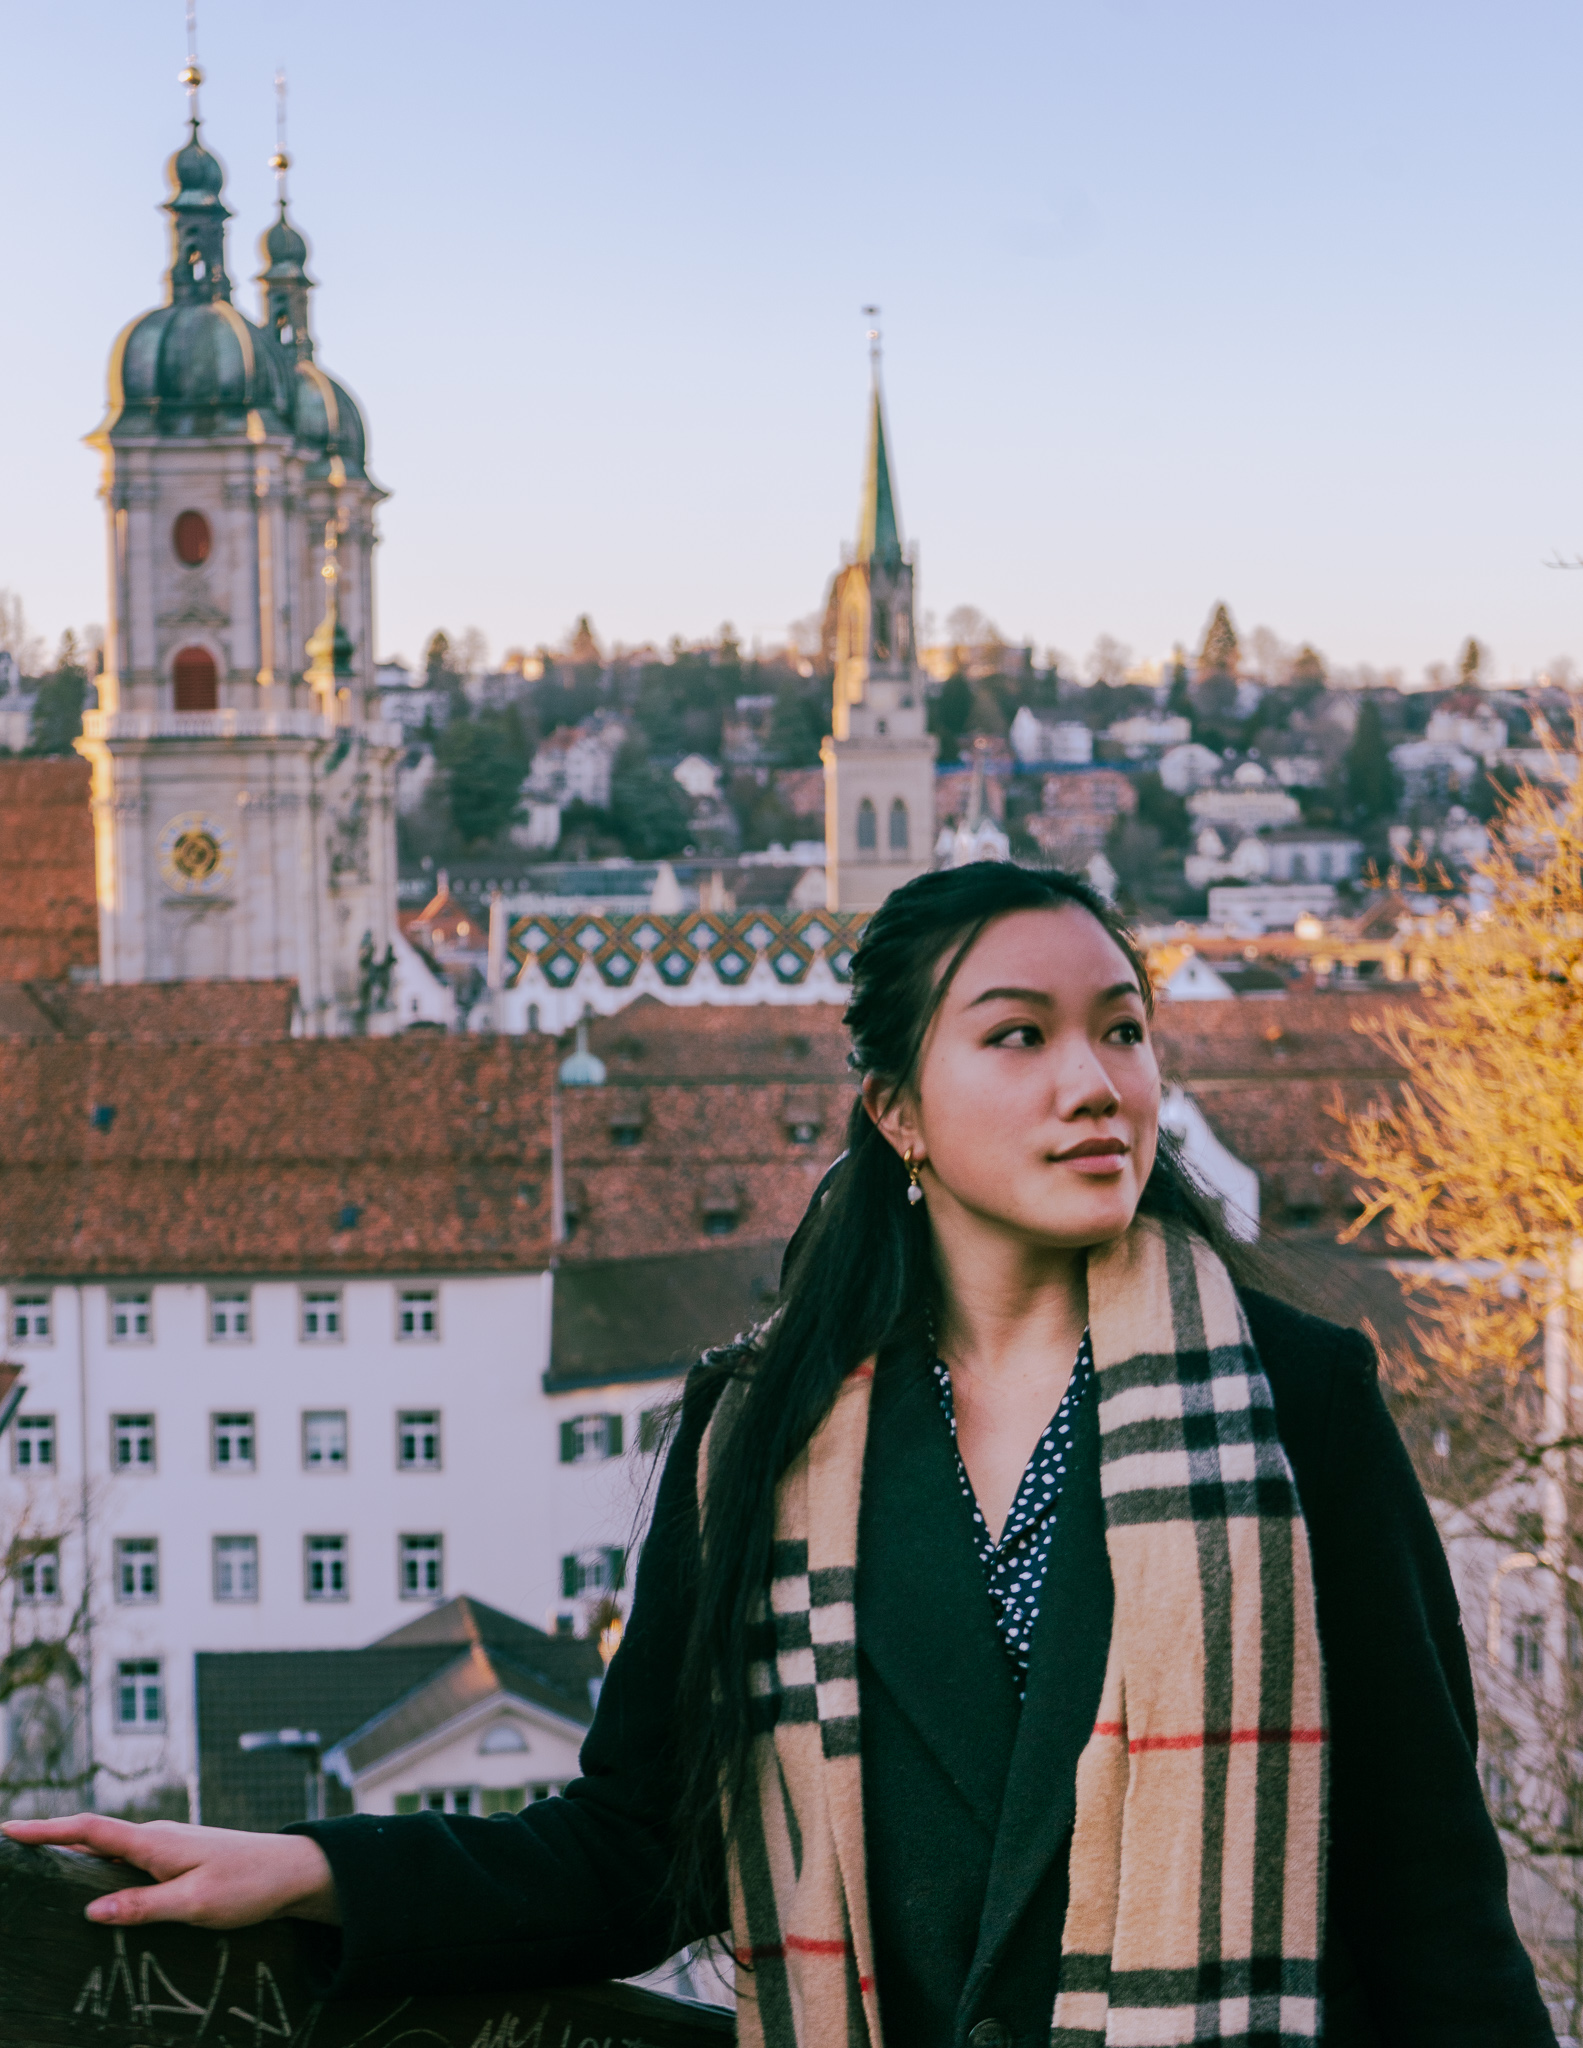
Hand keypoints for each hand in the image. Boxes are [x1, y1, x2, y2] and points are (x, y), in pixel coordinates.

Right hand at [0, 1815, 339, 1928]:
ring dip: (74, 1856)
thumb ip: (141, 1907)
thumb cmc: (249, 1885)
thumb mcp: (194, 1904)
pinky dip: (101, 1866)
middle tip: (12, 1852)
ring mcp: (167, 1846)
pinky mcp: (177, 1858)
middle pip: (91, 1837)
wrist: (295, 1870)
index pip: (89, 1831)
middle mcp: (156, 1837)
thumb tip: (89, 1911)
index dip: (46, 1829)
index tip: (9, 1829)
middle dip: (50, 1842)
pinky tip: (91, 1886)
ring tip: (38, 1870)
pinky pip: (127, 1860)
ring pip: (109, 1849)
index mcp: (155, 1842)